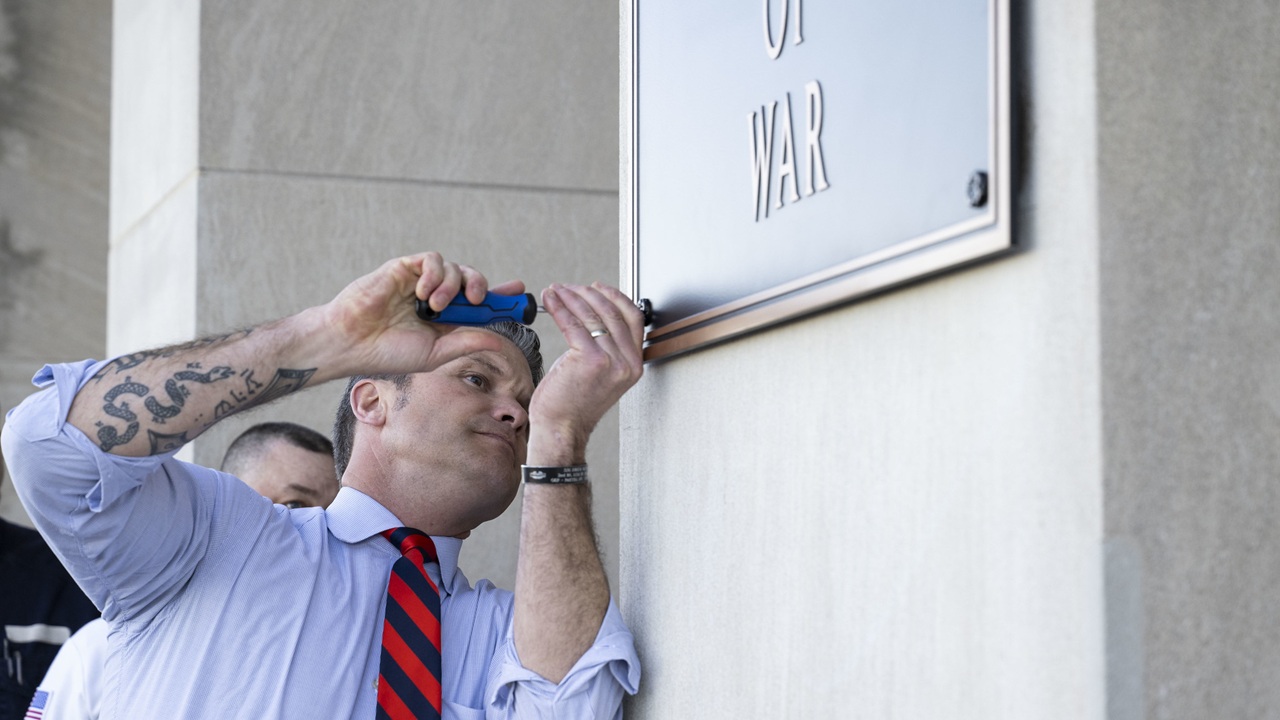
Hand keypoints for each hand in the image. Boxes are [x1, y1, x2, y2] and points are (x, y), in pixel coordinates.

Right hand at [322, 252, 527, 376]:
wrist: (353, 343)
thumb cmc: (388, 352)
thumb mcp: (436, 353)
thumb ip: (466, 342)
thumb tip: (500, 340)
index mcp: (444, 319)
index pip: (478, 303)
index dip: (500, 296)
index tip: (520, 292)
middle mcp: (435, 298)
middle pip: (472, 280)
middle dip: (482, 287)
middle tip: (479, 301)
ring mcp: (419, 282)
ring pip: (455, 268)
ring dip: (453, 286)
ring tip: (435, 307)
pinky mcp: (404, 268)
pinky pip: (432, 260)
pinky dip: (435, 274)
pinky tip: (423, 295)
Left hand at [528, 282, 644, 461]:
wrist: (562, 428)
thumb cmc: (573, 404)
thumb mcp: (600, 373)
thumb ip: (606, 348)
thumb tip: (593, 315)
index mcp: (634, 364)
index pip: (633, 318)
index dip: (615, 297)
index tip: (597, 287)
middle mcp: (628, 363)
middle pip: (613, 312)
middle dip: (588, 293)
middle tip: (570, 287)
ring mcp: (611, 362)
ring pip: (592, 315)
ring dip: (571, 297)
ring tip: (556, 290)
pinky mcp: (590, 360)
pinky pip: (574, 324)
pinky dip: (560, 307)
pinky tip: (550, 300)